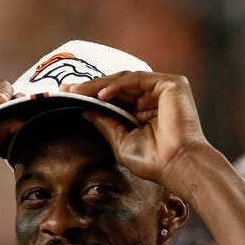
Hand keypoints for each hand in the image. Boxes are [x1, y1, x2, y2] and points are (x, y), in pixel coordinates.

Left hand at [63, 72, 208, 186]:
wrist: (178, 166)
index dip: (91, 96)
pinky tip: (101, 95)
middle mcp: (154, 98)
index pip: (115, 98)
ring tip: (78, 91)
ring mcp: (164, 89)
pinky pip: (138, 78)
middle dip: (90, 87)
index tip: (67, 96)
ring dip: (99, 85)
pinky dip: (118, 84)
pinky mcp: (172, 84)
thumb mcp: (121, 141)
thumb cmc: (154, 161)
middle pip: (117, 86)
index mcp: (144, 112)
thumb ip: (106, 123)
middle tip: (65, 88)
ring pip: (125, 80)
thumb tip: (85, 109)